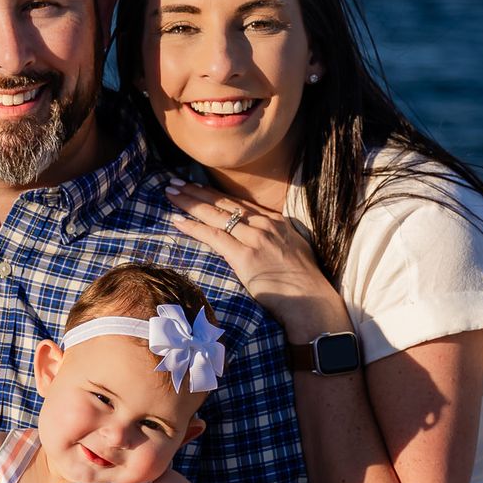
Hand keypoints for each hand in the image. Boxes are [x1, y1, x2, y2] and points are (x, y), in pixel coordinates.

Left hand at [164, 178, 348, 339]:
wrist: (312, 301)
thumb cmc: (304, 284)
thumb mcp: (293, 250)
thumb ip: (275, 241)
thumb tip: (261, 244)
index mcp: (276, 221)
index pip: (239, 202)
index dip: (215, 193)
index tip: (197, 185)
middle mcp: (265, 224)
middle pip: (224, 202)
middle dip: (197, 190)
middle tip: (176, 181)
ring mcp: (255, 238)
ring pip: (215, 214)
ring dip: (190, 202)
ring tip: (171, 192)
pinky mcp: (245, 256)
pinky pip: (213, 236)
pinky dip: (193, 227)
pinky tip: (178, 220)